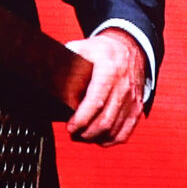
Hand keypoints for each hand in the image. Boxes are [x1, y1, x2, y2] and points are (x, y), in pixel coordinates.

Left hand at [63, 28, 148, 145]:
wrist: (130, 48)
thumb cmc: (104, 50)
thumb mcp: (84, 47)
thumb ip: (67, 60)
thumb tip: (48, 72)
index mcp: (109, 71)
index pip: (96, 102)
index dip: (81, 119)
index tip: (70, 126)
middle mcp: (123, 87)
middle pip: (105, 121)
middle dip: (85, 133)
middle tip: (73, 133)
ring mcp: (132, 99)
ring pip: (114, 131)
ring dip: (95, 138)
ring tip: (82, 136)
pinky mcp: (137, 108)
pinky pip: (125, 133)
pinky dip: (109, 140)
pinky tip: (98, 138)